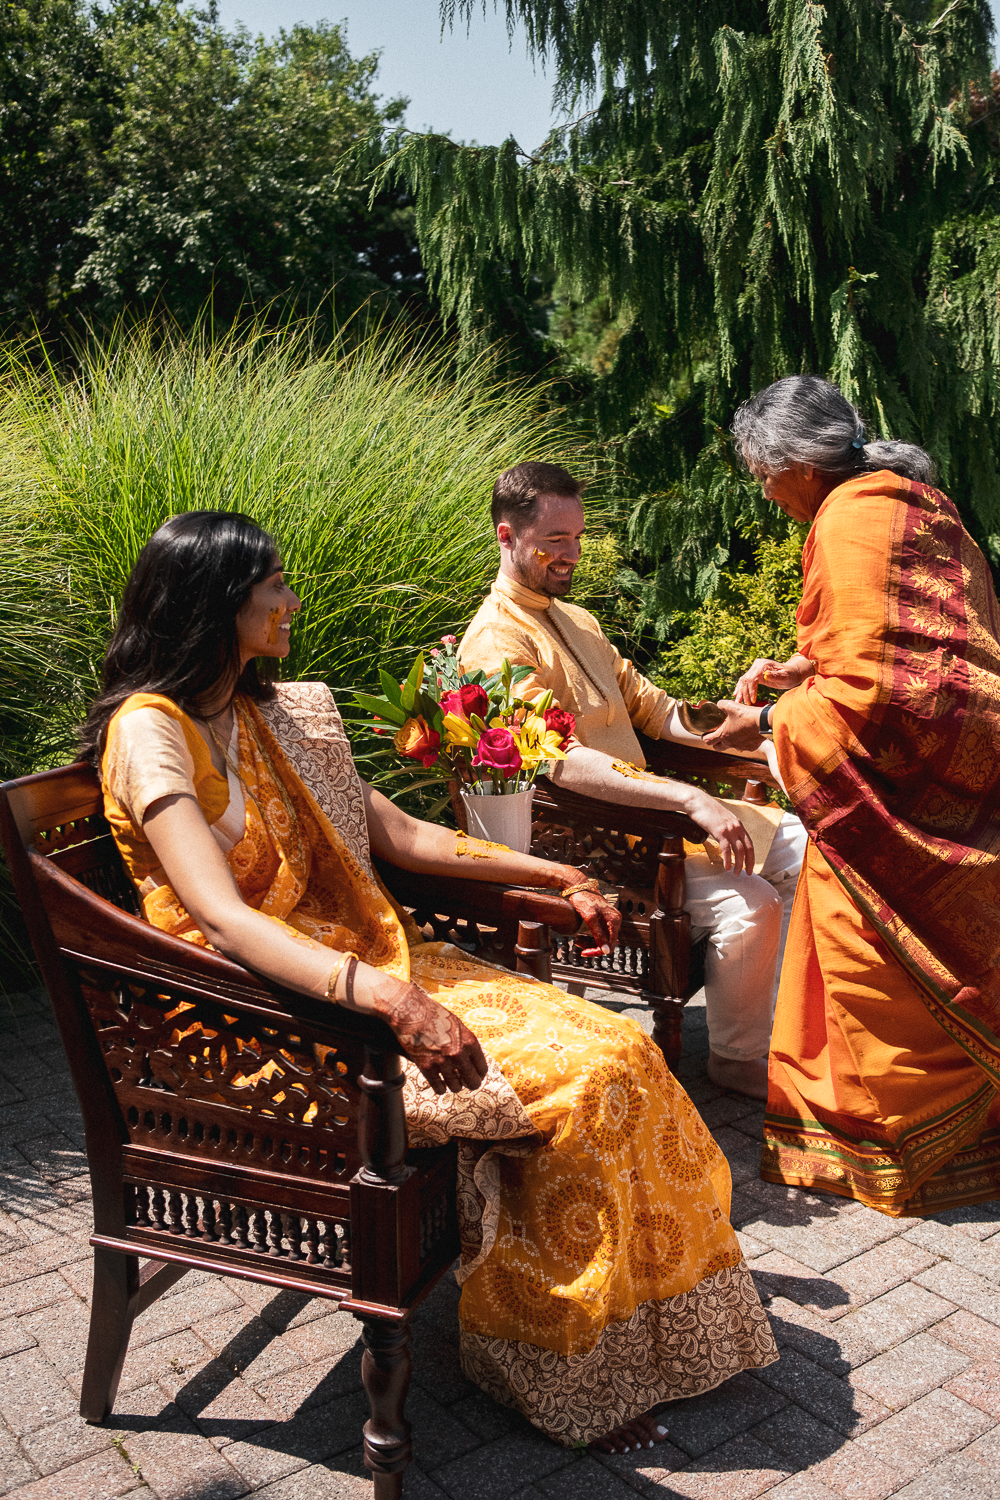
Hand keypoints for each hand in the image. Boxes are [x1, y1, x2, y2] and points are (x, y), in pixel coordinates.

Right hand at [375, 979, 487, 1094]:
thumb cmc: (434, 1015)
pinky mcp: (426, 1067)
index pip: (482, 1068)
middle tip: (466, 1082)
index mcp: (469, 1042)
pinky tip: (440, 1084)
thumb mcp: (458, 1025)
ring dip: (454, 1085)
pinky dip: (440, 1088)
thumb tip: (473, 1061)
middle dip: (470, 1083)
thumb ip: (466, 1043)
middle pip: (472, 1082)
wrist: (411, 1012)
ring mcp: (442, 1062)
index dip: (480, 1074)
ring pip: (456, 1087)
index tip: (476, 1075)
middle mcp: (458, 1054)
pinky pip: (439, 1088)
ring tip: (451, 1080)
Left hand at [567, 890, 620, 955]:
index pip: (610, 945)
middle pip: (607, 942)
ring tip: (578, 941)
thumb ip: (599, 935)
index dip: (597, 951)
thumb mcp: (590, 919)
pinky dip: (591, 936)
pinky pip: (600, 933)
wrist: (579, 886)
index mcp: (614, 920)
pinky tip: (581, 936)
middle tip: (579, 945)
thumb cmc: (584, 899)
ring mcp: (609, 919)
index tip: (584, 952)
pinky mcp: (603, 918)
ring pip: (603, 938)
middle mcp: (615, 920)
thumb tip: (606, 951)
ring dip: (591, 942)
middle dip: (592, 946)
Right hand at [687, 787, 754, 874]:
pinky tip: (726, 867)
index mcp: (738, 825)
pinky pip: (726, 849)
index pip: (750, 844)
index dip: (751, 857)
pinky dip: (727, 859)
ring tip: (735, 873)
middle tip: (747, 873)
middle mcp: (737, 827)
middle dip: (749, 863)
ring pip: (739, 850)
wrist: (698, 802)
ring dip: (738, 864)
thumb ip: (727, 828)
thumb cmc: (707, 811)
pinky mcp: (720, 831)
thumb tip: (727, 839)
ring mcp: (729, 829)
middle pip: (748, 849)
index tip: (750, 866)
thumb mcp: (722, 819)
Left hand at [703, 700, 766, 753]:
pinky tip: (746, 733)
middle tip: (717, 735)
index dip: (705, 737)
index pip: (708, 740)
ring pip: (732, 747)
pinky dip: (743, 741)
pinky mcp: (750, 747)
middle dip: (716, 742)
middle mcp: (730, 743)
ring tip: (734, 732)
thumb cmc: (746, 715)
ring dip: (730, 741)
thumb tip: (719, 704)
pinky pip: (744, 746)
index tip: (705, 735)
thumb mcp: (730, 705)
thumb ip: (721, 705)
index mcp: (723, 735)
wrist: (763, 722)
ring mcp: (740, 747)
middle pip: (718, 747)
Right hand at [734, 656, 808, 703]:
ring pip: (743, 680)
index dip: (751, 690)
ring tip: (738, 702)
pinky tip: (737, 695)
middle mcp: (757, 665)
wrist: (791, 672)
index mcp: (763, 665)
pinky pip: (745, 680)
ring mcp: (755, 668)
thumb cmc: (790, 675)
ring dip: (740, 691)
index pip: (752, 678)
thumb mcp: (785, 676)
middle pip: (746, 679)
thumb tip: (765, 675)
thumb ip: (775, 675)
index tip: (753, 701)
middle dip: (744, 693)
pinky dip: (740, 688)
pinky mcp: (754, 672)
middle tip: (745, 704)